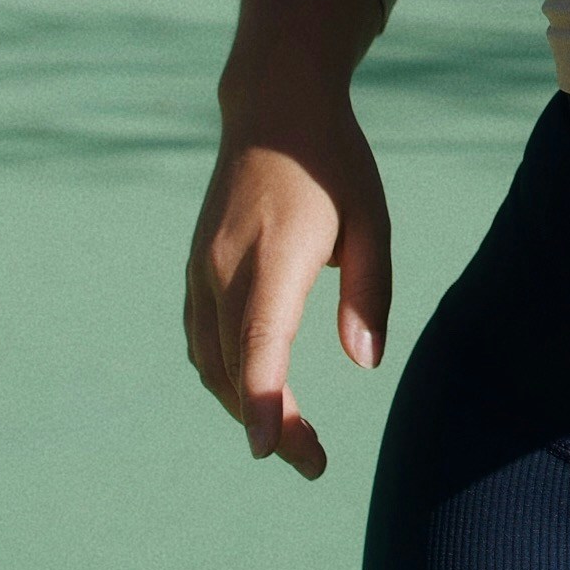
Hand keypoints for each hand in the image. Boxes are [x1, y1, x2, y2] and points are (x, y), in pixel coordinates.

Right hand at [183, 0, 389, 479]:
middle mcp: (225, 269)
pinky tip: (252, 391)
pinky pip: (201, 338)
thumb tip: (364, 362)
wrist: (272, 107)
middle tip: (314, 463)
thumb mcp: (373, 220)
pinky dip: (224, 374)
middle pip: (238, 368)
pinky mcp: (196, 268)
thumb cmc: (333, 163)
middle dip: (271, 423)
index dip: (266, 402)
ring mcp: (202, 269)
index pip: (263, 345)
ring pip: (212, 360)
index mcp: (273, 258)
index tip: (271, 452)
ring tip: (291, 437)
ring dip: (244, 404)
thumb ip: (370, 292)